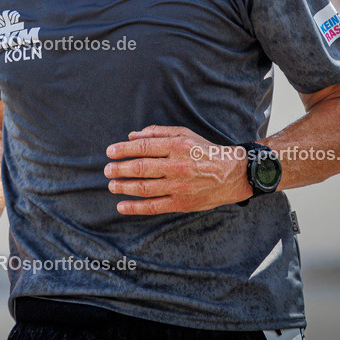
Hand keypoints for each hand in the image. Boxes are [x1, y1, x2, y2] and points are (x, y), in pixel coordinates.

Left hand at [105, 125, 249, 213]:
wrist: (233, 174)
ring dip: (123, 187)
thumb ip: (158, 132)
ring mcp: (179, 186)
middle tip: (107, 170)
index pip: (143, 147)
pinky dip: (135, 207)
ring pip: (144, 187)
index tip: (110, 152)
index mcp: (177, 146)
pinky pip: (153, 206)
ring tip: (112, 185)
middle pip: (141, 167)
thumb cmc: (205, 151)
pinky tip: (121, 206)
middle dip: (119, 169)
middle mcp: (177, 166)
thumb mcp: (185, 134)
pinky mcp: (181, 203)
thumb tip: (131, 136)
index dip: (123, 150)